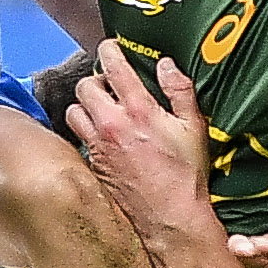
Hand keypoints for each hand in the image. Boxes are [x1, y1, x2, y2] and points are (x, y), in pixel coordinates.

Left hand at [63, 45, 213, 236]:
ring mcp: (98, 146)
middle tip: (110, 84)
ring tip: (102, 109)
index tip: (112, 48)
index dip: (109, 50)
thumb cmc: (186, 177)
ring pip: (73, 110)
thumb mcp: (194, 128)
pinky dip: (86, 130)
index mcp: (138, 110)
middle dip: (96, 79)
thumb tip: (167, 65)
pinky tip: (103, 135)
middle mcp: (111, 125)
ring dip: (85, 105)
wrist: (169, 219)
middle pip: (84, 85)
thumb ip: (180, 91)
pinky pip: (78, 137)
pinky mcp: (92, 164)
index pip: (113, 66)